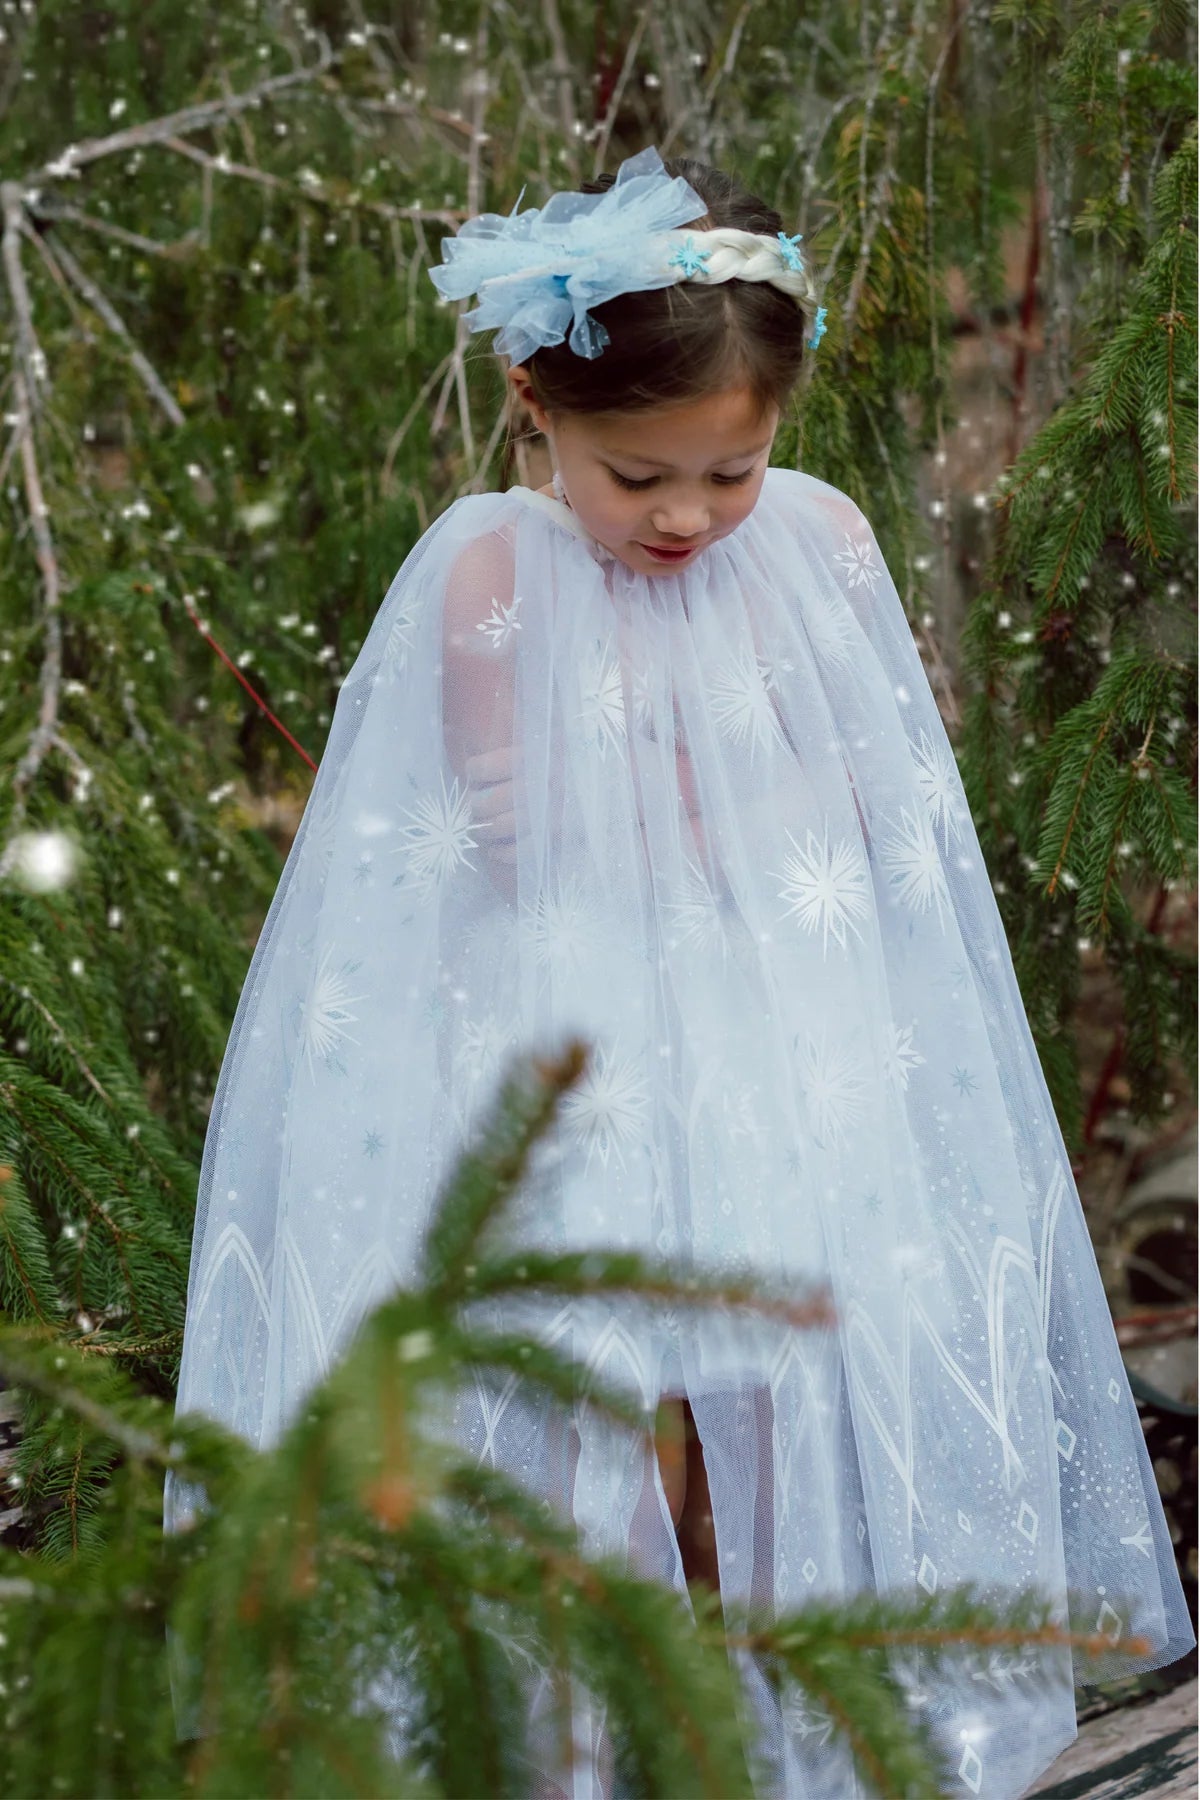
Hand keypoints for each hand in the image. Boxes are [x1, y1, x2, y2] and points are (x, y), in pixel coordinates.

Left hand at [465, 741, 710, 867]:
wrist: (642, 780)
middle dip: (475, 809)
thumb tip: (523, 702)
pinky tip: (499, 853)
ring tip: (483, 833)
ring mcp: (546, 813)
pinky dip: (503, 855)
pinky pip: (519, 852)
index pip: (482, 766)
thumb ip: (543, 726)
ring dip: (484, 833)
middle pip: (484, 802)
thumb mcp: (573, 727)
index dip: (472, 775)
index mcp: (535, 753)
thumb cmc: (607, 751)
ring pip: (497, 828)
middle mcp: (535, 783)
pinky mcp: (558, 838)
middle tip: (476, 810)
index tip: (475, 778)